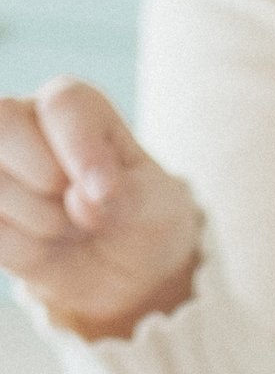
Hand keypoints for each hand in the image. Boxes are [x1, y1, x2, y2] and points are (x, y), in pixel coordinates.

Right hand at [0, 79, 201, 338]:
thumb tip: (82, 201)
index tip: (104, 192)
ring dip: (44, 222)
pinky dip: (25, 250)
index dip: (80, 148)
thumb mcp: (159, 207)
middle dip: (47, 178)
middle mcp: (27, 122)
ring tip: (70, 227)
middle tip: (86, 209)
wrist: (127, 268)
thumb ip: (130, 196)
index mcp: (77, 108)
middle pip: (5, 124)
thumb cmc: (143, 218)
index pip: (62, 105)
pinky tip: (45, 248)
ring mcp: (0, 165)